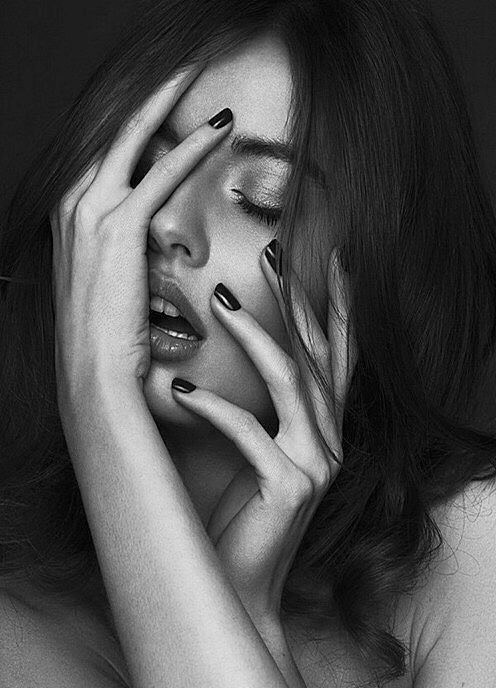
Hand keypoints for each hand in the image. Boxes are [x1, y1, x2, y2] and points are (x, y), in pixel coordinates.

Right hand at [49, 65, 231, 394]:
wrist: (92, 375)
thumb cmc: (106, 339)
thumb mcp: (112, 285)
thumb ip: (128, 252)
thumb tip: (159, 243)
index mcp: (70, 217)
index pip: (106, 154)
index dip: (137, 124)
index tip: (165, 104)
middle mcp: (72, 205)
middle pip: (112, 131)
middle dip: (148, 94)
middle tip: (181, 67)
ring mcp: (89, 213)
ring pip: (132, 137)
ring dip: (167, 101)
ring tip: (196, 74)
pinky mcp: (117, 228)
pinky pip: (160, 172)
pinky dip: (191, 145)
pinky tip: (218, 126)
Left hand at [171, 245, 354, 625]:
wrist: (238, 586)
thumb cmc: (238, 514)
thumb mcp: (254, 452)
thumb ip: (256, 409)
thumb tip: (222, 358)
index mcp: (324, 428)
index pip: (339, 355)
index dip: (341, 305)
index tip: (333, 258)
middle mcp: (330, 439)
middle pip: (317, 355)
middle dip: (296, 299)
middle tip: (269, 252)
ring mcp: (316, 464)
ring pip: (291, 382)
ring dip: (255, 337)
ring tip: (219, 302)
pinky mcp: (291, 488)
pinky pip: (250, 434)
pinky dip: (214, 408)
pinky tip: (181, 387)